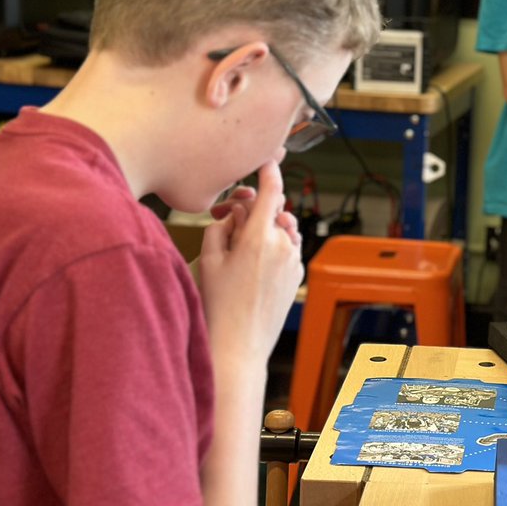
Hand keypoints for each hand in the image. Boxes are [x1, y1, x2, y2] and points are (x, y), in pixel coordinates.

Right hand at [197, 161, 303, 360]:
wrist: (238, 345)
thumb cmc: (217, 304)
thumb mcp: (208, 260)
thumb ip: (223, 227)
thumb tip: (237, 213)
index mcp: (259, 238)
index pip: (271, 191)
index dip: (269, 171)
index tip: (267, 160)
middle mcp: (283, 246)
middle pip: (274, 210)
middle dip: (254, 209)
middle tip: (226, 219)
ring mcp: (293, 261)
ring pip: (282, 230)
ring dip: (265, 228)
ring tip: (238, 246)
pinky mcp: (297, 275)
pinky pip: (287, 249)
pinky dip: (273, 247)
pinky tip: (251, 265)